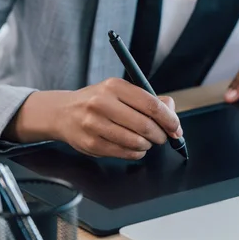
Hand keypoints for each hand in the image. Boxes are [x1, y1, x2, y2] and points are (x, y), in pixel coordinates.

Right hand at [4, 78, 181, 159]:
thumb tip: (172, 111)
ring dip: (148, 145)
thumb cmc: (97, 102)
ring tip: (146, 141)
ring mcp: (94, 124)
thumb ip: (148, 99)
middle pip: (145, 125)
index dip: (168, 119)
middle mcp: (102, 103)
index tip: (176, 127)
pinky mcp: (91, 144)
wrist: (62, 113)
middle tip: (163, 137)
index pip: (151, 104)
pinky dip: (136, 153)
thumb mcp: (120, 91)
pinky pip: (124, 153)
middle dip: (160, 135)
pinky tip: (135, 147)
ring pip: (136, 141)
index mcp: (114, 86)